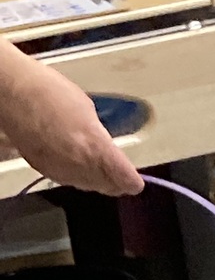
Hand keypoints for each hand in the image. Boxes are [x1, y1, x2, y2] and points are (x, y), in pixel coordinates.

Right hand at [0, 39, 142, 195]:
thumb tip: (106, 152)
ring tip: (98, 166)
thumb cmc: (49, 92)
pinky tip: (75, 161)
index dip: (132, 182)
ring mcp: (61, 170)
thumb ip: (100, 139)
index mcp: (96, 148)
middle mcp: (80, 166)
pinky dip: (77, 174)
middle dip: (116, 181)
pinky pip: (69, 179)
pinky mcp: (44, 170)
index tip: (136, 181)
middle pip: (109, 187)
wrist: (12, 93)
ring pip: (89, 186)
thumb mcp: (88, 111)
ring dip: (97, 179)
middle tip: (120, 174)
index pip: (125, 180)